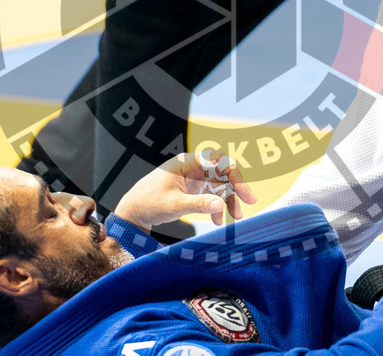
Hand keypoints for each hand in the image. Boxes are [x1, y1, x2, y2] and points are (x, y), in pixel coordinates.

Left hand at [112, 151, 256, 231]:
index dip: (233, 173)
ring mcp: (193, 178)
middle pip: (221, 173)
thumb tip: (221, 205)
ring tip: (235, 218)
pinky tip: (218, 221)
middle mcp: (192, 167)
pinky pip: (211, 195)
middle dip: (235, 189)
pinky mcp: (192, 189)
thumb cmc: (148, 203)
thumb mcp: (174, 205)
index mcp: (186, 163)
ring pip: (218, 185)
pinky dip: (216, 207)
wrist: (133, 211)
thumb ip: (198, 204)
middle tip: (248, 203)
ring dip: (227, 201)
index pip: (217, 160)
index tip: (243, 191)